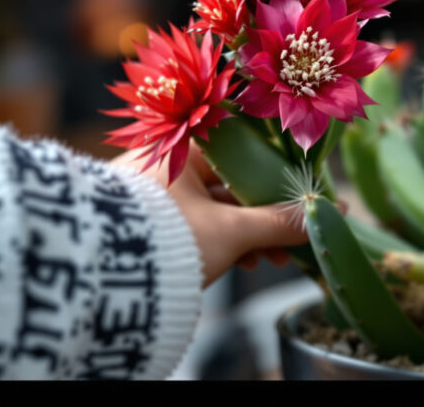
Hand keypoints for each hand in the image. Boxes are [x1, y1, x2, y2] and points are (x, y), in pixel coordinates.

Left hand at [112, 140, 307, 287]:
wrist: (95, 277)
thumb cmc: (166, 238)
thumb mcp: (231, 232)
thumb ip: (280, 222)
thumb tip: (328, 211)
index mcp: (183, 147)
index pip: (244, 152)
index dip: (277, 180)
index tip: (300, 203)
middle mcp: (164, 160)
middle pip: (230, 183)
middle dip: (264, 216)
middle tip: (289, 241)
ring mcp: (150, 190)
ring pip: (213, 206)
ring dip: (245, 233)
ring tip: (266, 260)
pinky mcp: (141, 218)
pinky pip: (193, 221)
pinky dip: (218, 239)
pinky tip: (237, 263)